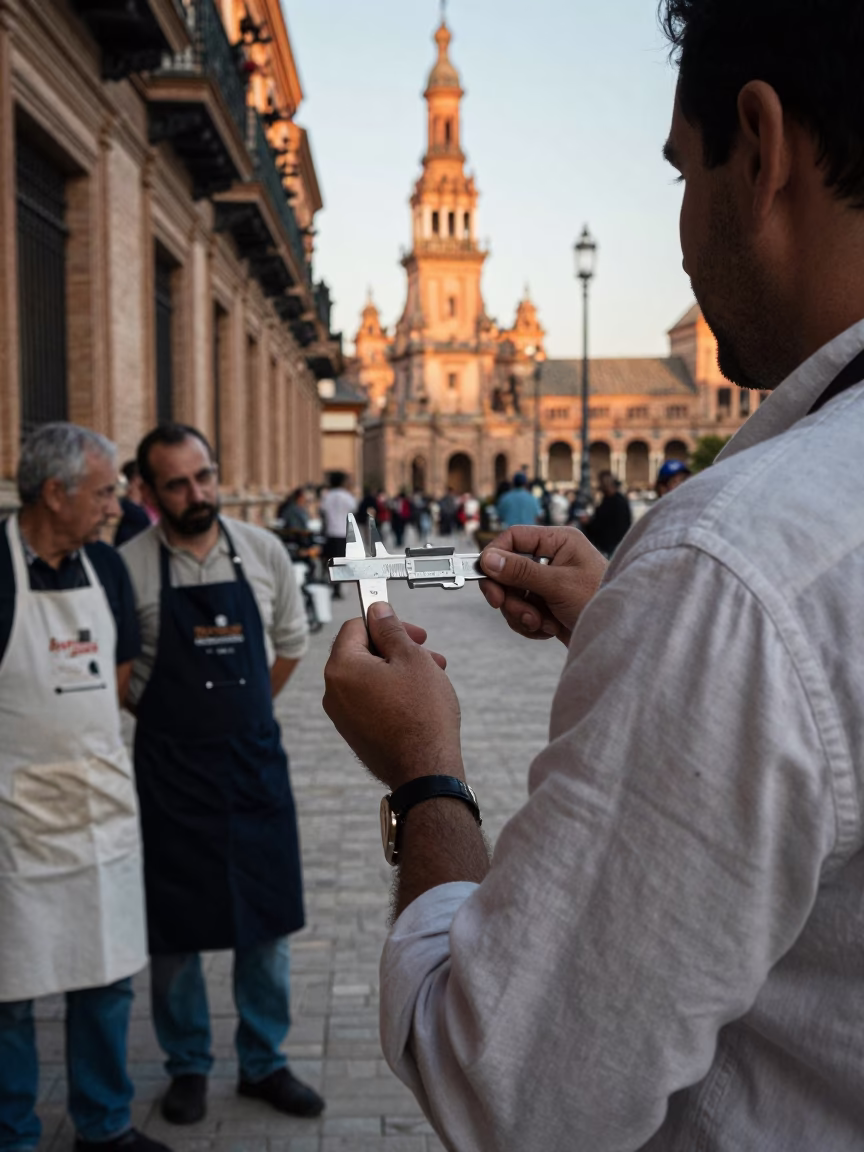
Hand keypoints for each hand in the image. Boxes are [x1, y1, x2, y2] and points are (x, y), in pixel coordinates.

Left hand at [323, 604, 462, 788]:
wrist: (425, 771)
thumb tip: (377, 611)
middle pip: (362, 652)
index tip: (410, 630)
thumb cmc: (421, 716)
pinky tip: (419, 699)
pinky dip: (392, 693)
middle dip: (397, 648)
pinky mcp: (356, 733)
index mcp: (342, 668)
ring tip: (431, 676)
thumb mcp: (411, 658)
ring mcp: (343, 716)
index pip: (355, 627)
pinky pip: (370, 701)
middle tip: (427, 652)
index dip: (385, 622)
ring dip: (399, 670)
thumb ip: (391, 629)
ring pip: (370, 677)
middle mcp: (334, 692)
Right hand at [479, 525, 606, 644]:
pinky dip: (530, 625)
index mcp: (559, 541)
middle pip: (508, 570)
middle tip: (505, 607)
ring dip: (521, 613)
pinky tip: (549, 630)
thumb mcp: (558, 585)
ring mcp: (549, 584)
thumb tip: (488, 559)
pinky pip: (522, 612)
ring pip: (513, 595)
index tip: (485, 578)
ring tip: (542, 623)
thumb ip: (521, 571)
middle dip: (508, 594)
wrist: (621, 638)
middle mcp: (552, 559)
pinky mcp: (548, 606)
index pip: (514, 538)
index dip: (495, 556)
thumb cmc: (601, 602)